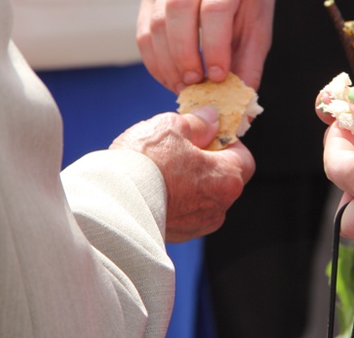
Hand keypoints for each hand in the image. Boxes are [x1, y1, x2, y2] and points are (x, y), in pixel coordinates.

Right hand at [111, 107, 254, 242]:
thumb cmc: (145, 162)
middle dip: (207, 161)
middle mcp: (218, 207)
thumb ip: (198, 122)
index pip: (244, 158)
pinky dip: (175, 198)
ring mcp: (198, 225)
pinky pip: (184, 211)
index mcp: (227, 179)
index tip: (209, 132)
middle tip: (182, 146)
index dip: (228, 142)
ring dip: (190, 181)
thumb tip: (211, 118)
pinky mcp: (177, 235)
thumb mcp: (172, 126)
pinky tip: (154, 185)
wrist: (110, 203)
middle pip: (223, 178)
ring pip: (203, 196)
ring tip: (163, 166)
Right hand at [137, 0, 274, 92]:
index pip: (215, 8)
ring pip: (156, 22)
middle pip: (178, 9)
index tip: (218, 76)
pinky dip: (154, 61)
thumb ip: (249, 67)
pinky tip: (169, 79)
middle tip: (195, 84)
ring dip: (167, 62)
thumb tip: (240, 113)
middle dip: (184, 54)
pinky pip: (143, 32)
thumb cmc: (249, 4)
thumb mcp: (259, 30)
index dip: (214, 46)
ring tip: (182, 87)